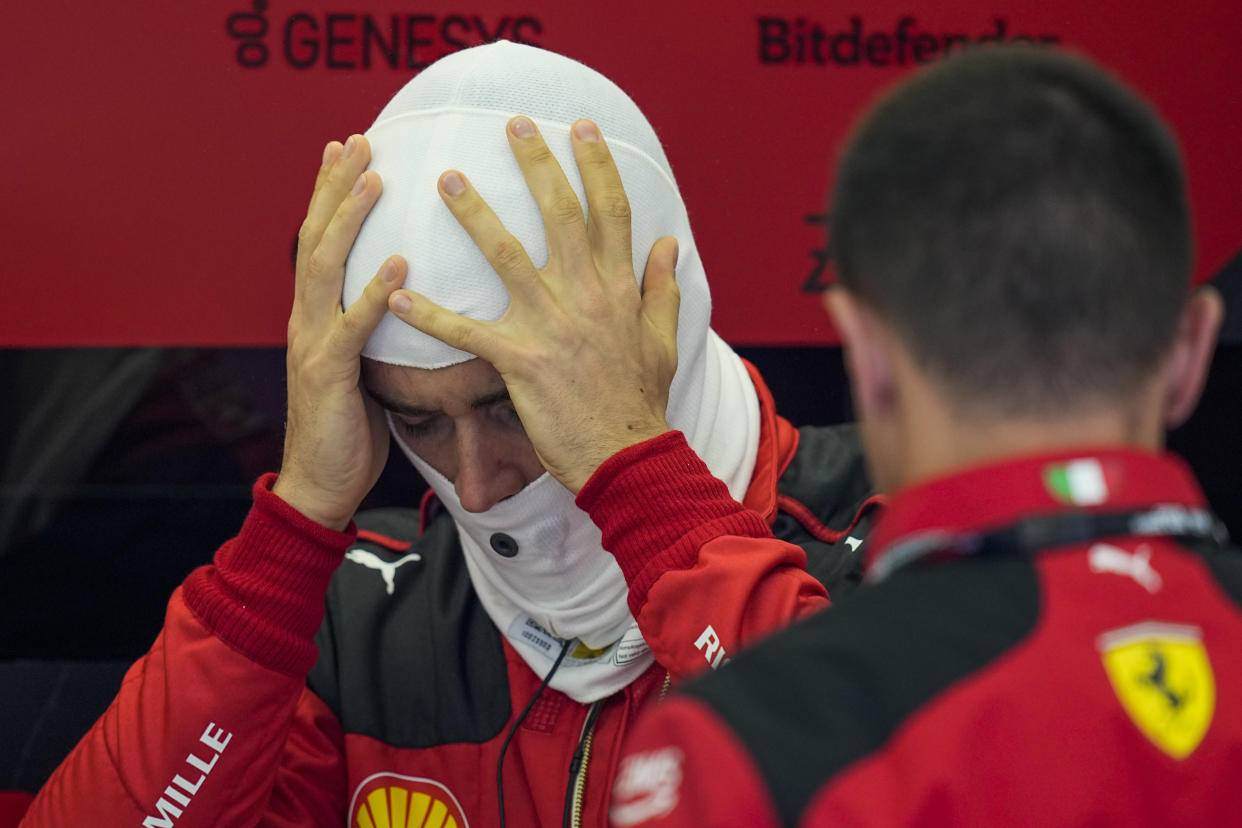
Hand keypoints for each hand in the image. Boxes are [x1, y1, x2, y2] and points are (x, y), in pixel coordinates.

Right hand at [273, 135, 405, 529]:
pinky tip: (400, 260)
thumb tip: (403, 302)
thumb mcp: (360, 368)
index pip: (320, 241)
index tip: (349, 150)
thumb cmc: (347, 429)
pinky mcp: (329, 374)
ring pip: (325, 268)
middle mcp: (305, 320)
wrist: (320, 486)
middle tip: (357, 140)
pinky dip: (375, 290)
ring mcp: (311, 344)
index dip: (331, 194)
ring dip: (349, 220)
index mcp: (314, 317)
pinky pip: (353, 325)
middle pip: (316, 238)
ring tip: (375, 179)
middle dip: (335, 186)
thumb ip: (368, 330)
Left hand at [387, 117, 679, 493]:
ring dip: (473, 214)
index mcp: (620, 288)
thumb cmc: (641, 400)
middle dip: (537, 164)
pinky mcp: (519, 361)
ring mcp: (552, 325)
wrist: (627, 456)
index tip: (579, 127)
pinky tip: (393, 295)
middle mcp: (587, 296)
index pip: (611, 211)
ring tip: (446, 179)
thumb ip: (662, 288)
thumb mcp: (663, 340)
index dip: (596, 164)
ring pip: (505, 255)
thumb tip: (670, 245)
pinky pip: (465, 331)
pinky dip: (428, 314)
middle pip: (560, 214)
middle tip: (511, 124)